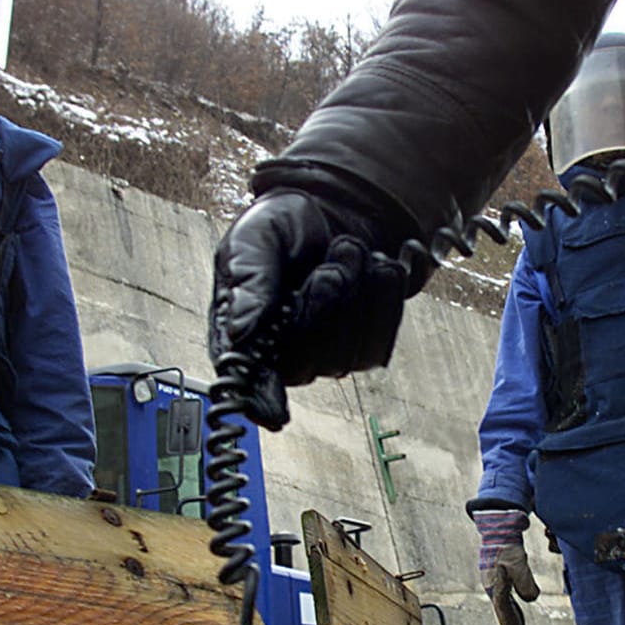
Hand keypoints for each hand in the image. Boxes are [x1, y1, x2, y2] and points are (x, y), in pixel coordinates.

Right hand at [208, 189, 415, 429]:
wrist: (335, 210)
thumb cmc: (285, 226)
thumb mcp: (255, 238)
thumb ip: (248, 281)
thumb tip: (240, 333)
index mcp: (240, 331)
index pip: (245, 380)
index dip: (259, 400)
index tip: (273, 415)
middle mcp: (279, 353)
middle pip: (306, 364)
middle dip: (326, 303)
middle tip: (328, 264)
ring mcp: (323, 355)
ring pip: (345, 354)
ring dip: (357, 292)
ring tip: (346, 255)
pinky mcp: (361, 349)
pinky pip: (378, 342)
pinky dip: (383, 298)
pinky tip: (372, 270)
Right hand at [475, 509, 540, 624]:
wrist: (498, 527)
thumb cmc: (507, 545)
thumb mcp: (519, 564)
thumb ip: (525, 583)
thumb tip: (531, 599)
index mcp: (494, 584)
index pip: (502, 608)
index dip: (510, 620)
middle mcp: (491, 583)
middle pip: (501, 606)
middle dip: (509, 619)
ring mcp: (493, 577)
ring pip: (502, 599)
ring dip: (510, 611)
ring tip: (517, 621)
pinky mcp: (497, 571)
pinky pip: (503, 591)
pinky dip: (510, 599)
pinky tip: (516, 599)